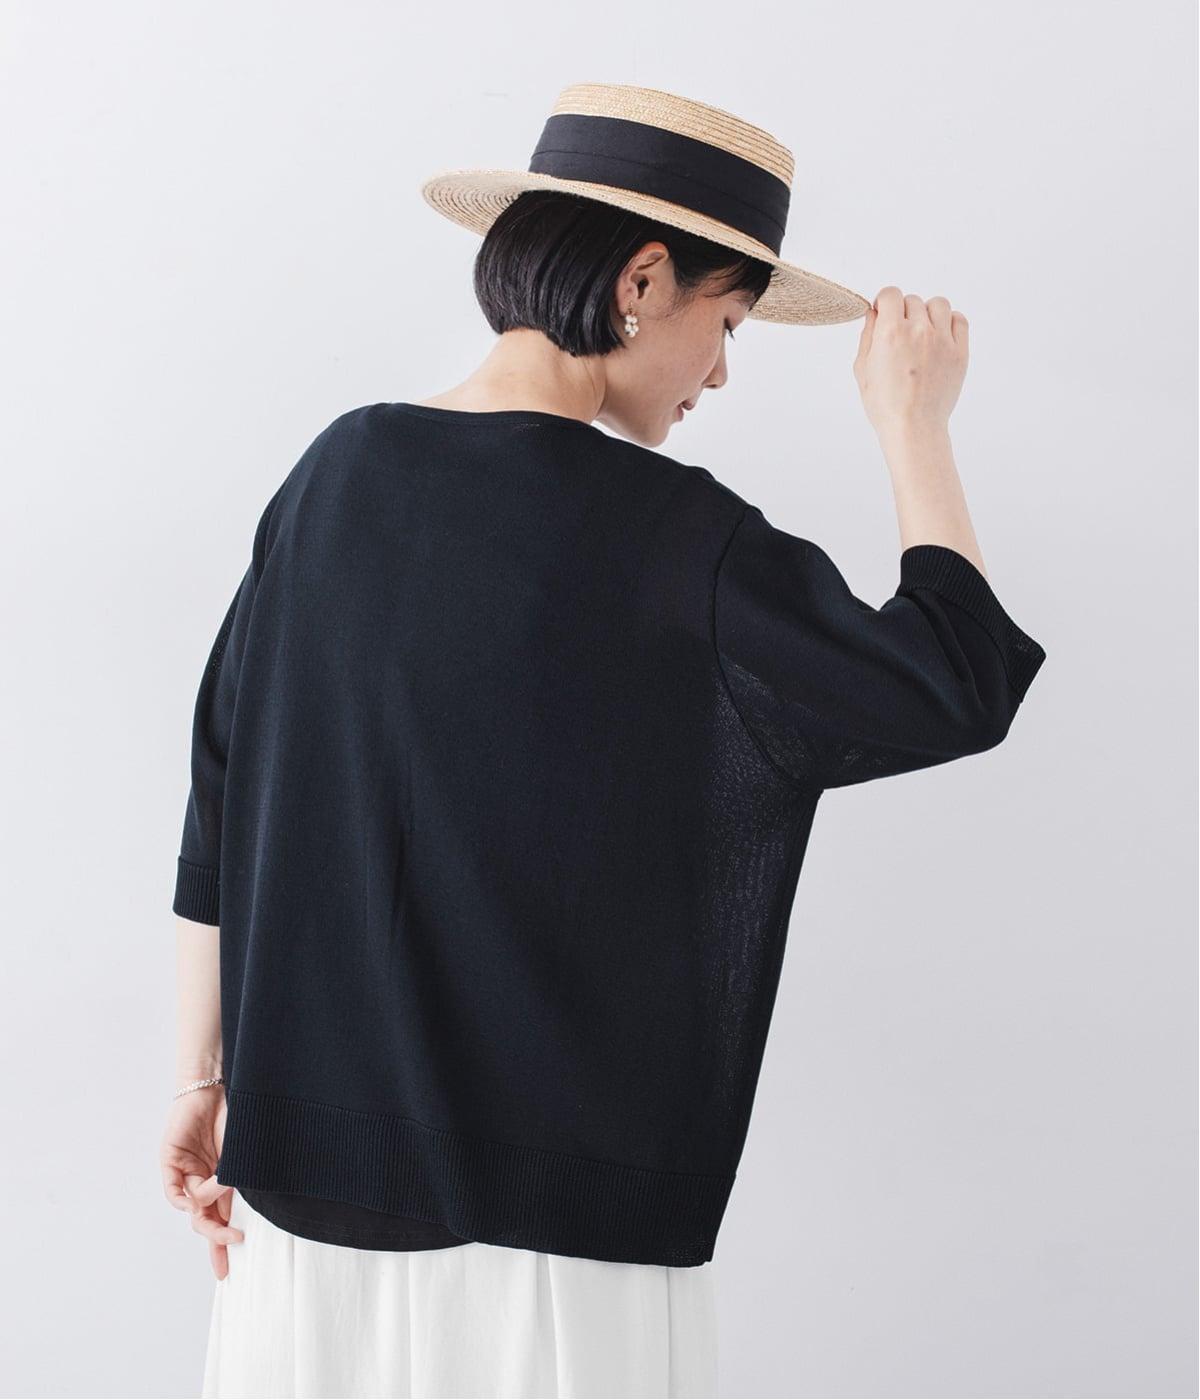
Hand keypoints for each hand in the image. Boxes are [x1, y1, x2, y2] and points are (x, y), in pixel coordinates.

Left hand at [160, 1083, 243, 1279]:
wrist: (215, 1086)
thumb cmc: (236, 1115)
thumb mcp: (241, 1154)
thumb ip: (231, 1181)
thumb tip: (217, 1206)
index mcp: (222, 1181)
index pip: (221, 1220)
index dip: (222, 1247)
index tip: (227, 1272)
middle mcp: (202, 1181)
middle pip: (205, 1221)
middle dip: (216, 1238)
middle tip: (232, 1246)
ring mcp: (186, 1172)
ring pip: (192, 1207)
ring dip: (207, 1208)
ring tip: (221, 1195)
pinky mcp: (170, 1162)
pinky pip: (174, 1190)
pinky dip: (185, 1199)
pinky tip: (196, 1201)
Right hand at [853, 286, 968, 441]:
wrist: (913, 427)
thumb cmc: (884, 404)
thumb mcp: (863, 369)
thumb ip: (868, 335)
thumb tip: (874, 313)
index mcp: (891, 332)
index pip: (891, 293)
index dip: (884, 302)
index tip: (884, 313)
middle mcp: (919, 330)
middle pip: (913, 300)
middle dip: (904, 313)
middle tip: (901, 335)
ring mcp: (943, 340)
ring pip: (938, 304)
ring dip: (928, 313)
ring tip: (922, 333)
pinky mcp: (960, 352)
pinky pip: (959, 320)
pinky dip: (950, 322)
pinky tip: (940, 336)